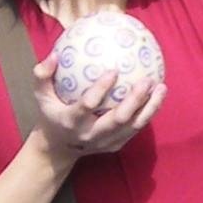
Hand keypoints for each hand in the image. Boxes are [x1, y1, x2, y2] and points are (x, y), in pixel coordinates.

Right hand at [29, 49, 161, 160]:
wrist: (58, 148)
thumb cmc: (51, 113)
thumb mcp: (40, 96)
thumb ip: (42, 75)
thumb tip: (54, 54)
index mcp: (72, 121)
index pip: (87, 106)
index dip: (100, 90)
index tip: (113, 71)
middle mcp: (91, 134)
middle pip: (118, 119)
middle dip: (134, 100)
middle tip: (147, 80)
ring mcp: (105, 142)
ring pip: (133, 126)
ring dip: (150, 107)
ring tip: (161, 86)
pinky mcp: (116, 145)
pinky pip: (137, 128)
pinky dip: (149, 112)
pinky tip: (159, 94)